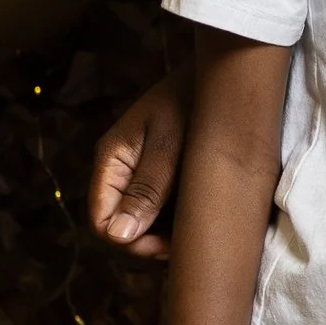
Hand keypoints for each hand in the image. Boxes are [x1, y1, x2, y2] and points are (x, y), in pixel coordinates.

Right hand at [91, 74, 188, 262]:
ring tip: (198, 228)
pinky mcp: (164, 178)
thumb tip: (118, 236)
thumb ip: (147, 190)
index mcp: (111, 161)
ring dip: (167, 234)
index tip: (166, 246)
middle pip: (122, 227)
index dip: (129, 243)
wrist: (224, 78)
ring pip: (143, 224)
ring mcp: (142, 176)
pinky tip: (202, 216)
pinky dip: (179, 220)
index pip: (101, 221)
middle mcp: (121, 172)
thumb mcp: (169, 147)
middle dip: (150, 242)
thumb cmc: (193, 104)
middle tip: (188, 242)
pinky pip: (163, 211)